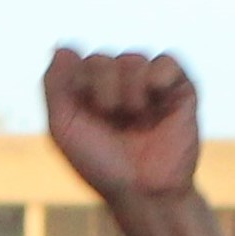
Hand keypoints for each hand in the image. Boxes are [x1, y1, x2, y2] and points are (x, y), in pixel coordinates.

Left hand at [44, 48, 199, 208]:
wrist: (143, 189)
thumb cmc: (100, 163)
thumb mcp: (63, 128)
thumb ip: (54, 85)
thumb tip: (64, 46)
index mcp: (90, 89)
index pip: (78, 61)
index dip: (81, 91)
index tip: (88, 119)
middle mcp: (119, 82)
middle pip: (102, 59)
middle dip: (102, 95)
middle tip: (114, 123)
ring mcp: (150, 83)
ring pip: (132, 58)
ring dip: (129, 94)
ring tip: (137, 120)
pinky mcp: (180, 87)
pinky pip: (166, 60)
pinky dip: (157, 77)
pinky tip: (156, 99)